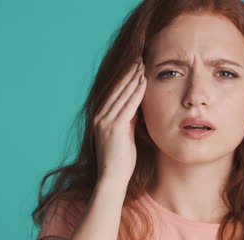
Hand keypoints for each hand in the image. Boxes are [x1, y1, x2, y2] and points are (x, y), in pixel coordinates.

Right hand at [93, 56, 146, 183]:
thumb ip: (128, 119)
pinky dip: (136, 92)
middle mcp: (100, 117)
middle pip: (117, 90)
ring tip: (142, 64)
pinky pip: (128, 105)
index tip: (134, 66)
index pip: (114, 93)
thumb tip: (137, 106)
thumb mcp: (125, 134)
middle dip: (128, 73)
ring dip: (133, 78)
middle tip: (138, 58)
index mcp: (101, 118)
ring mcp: (106, 121)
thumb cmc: (121, 160)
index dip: (124, 78)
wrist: (112, 178)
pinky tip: (143, 81)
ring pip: (122, 94)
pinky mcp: (114, 127)